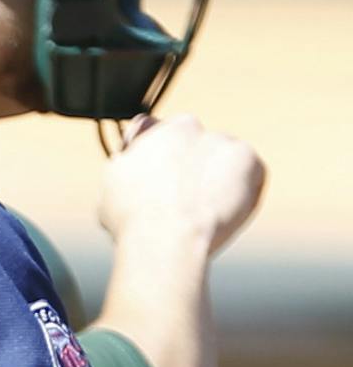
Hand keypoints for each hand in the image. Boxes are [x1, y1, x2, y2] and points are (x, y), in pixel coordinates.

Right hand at [99, 114, 265, 259]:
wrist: (167, 239)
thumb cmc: (134, 217)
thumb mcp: (115, 178)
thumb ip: (130, 158)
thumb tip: (134, 151)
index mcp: (152, 129)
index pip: (157, 131)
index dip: (155, 157)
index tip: (155, 179)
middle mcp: (191, 127)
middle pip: (193, 146)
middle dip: (189, 167)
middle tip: (179, 201)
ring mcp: (223, 143)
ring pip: (222, 161)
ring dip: (215, 179)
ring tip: (199, 213)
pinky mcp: (251, 162)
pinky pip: (250, 176)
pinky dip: (241, 193)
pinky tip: (219, 214)